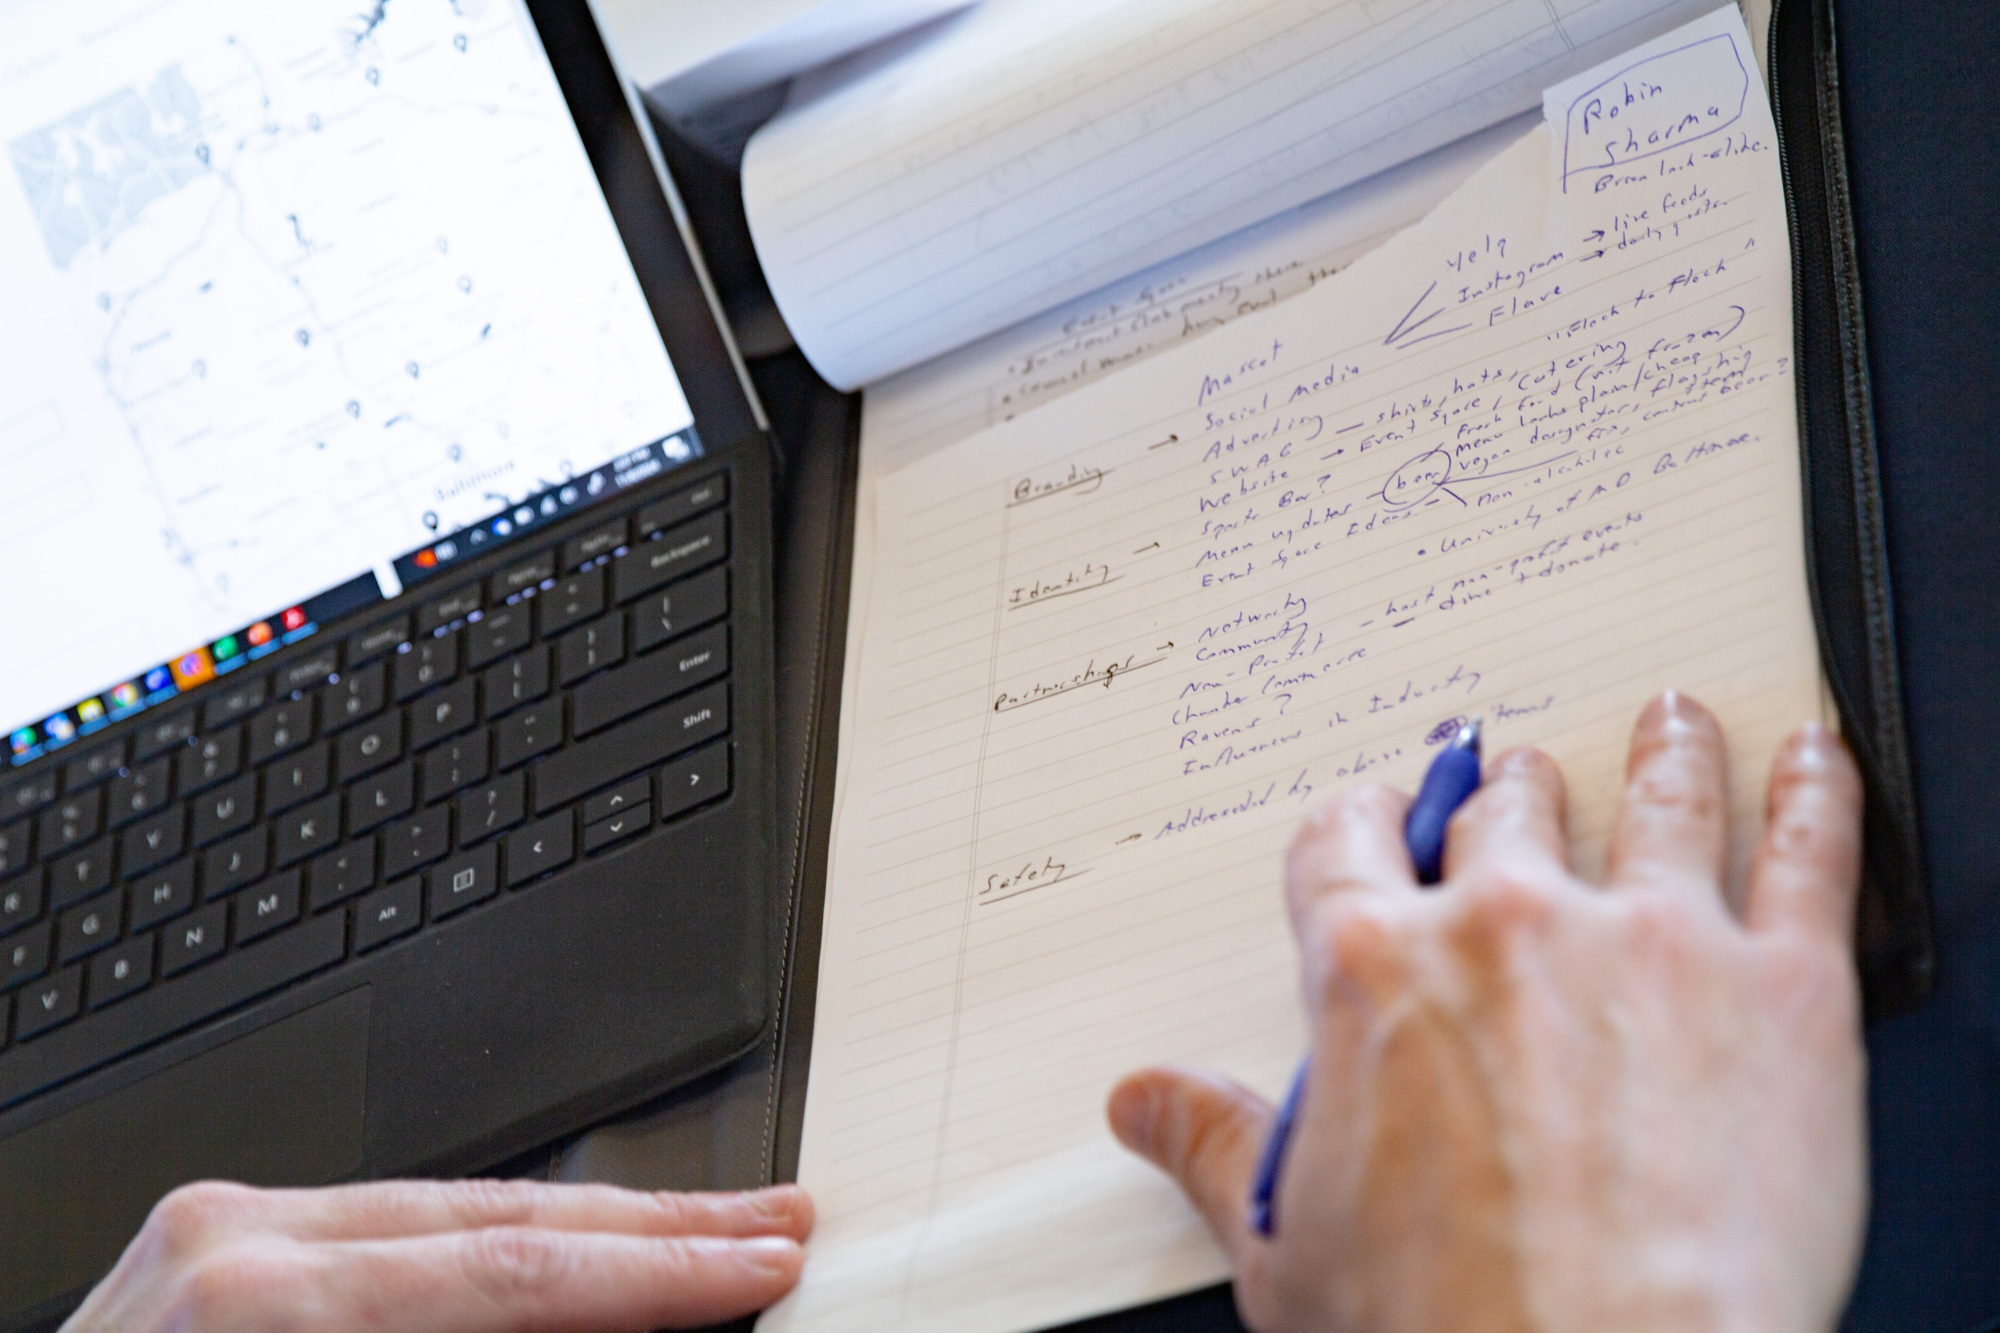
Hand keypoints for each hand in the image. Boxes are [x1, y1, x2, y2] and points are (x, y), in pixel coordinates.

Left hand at [61, 1177, 812, 1332]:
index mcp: (267, 1312)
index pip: (520, 1271)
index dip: (661, 1273)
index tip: (760, 1265)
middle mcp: (241, 1241)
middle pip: (506, 1216)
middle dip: (659, 1226)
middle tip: (770, 1221)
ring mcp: (222, 1227)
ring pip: (460, 1205)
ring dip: (590, 1224)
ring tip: (700, 1229)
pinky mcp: (217, 1238)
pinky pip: (397, 1221)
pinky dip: (497, 1236)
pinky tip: (573, 1240)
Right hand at [1107, 693, 1866, 1332]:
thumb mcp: (1285, 1248)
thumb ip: (1214, 1146)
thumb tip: (1144, 1102)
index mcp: (1375, 972)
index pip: (1349, 843)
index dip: (1362, 822)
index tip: (1379, 816)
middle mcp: (1505, 926)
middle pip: (1501, 809)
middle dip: (1504, 790)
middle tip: (1517, 782)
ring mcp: (1648, 941)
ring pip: (1655, 798)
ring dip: (1660, 751)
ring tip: (1667, 725)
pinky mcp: (1780, 988)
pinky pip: (1810, 851)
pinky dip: (1816, 791)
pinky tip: (1813, 759)